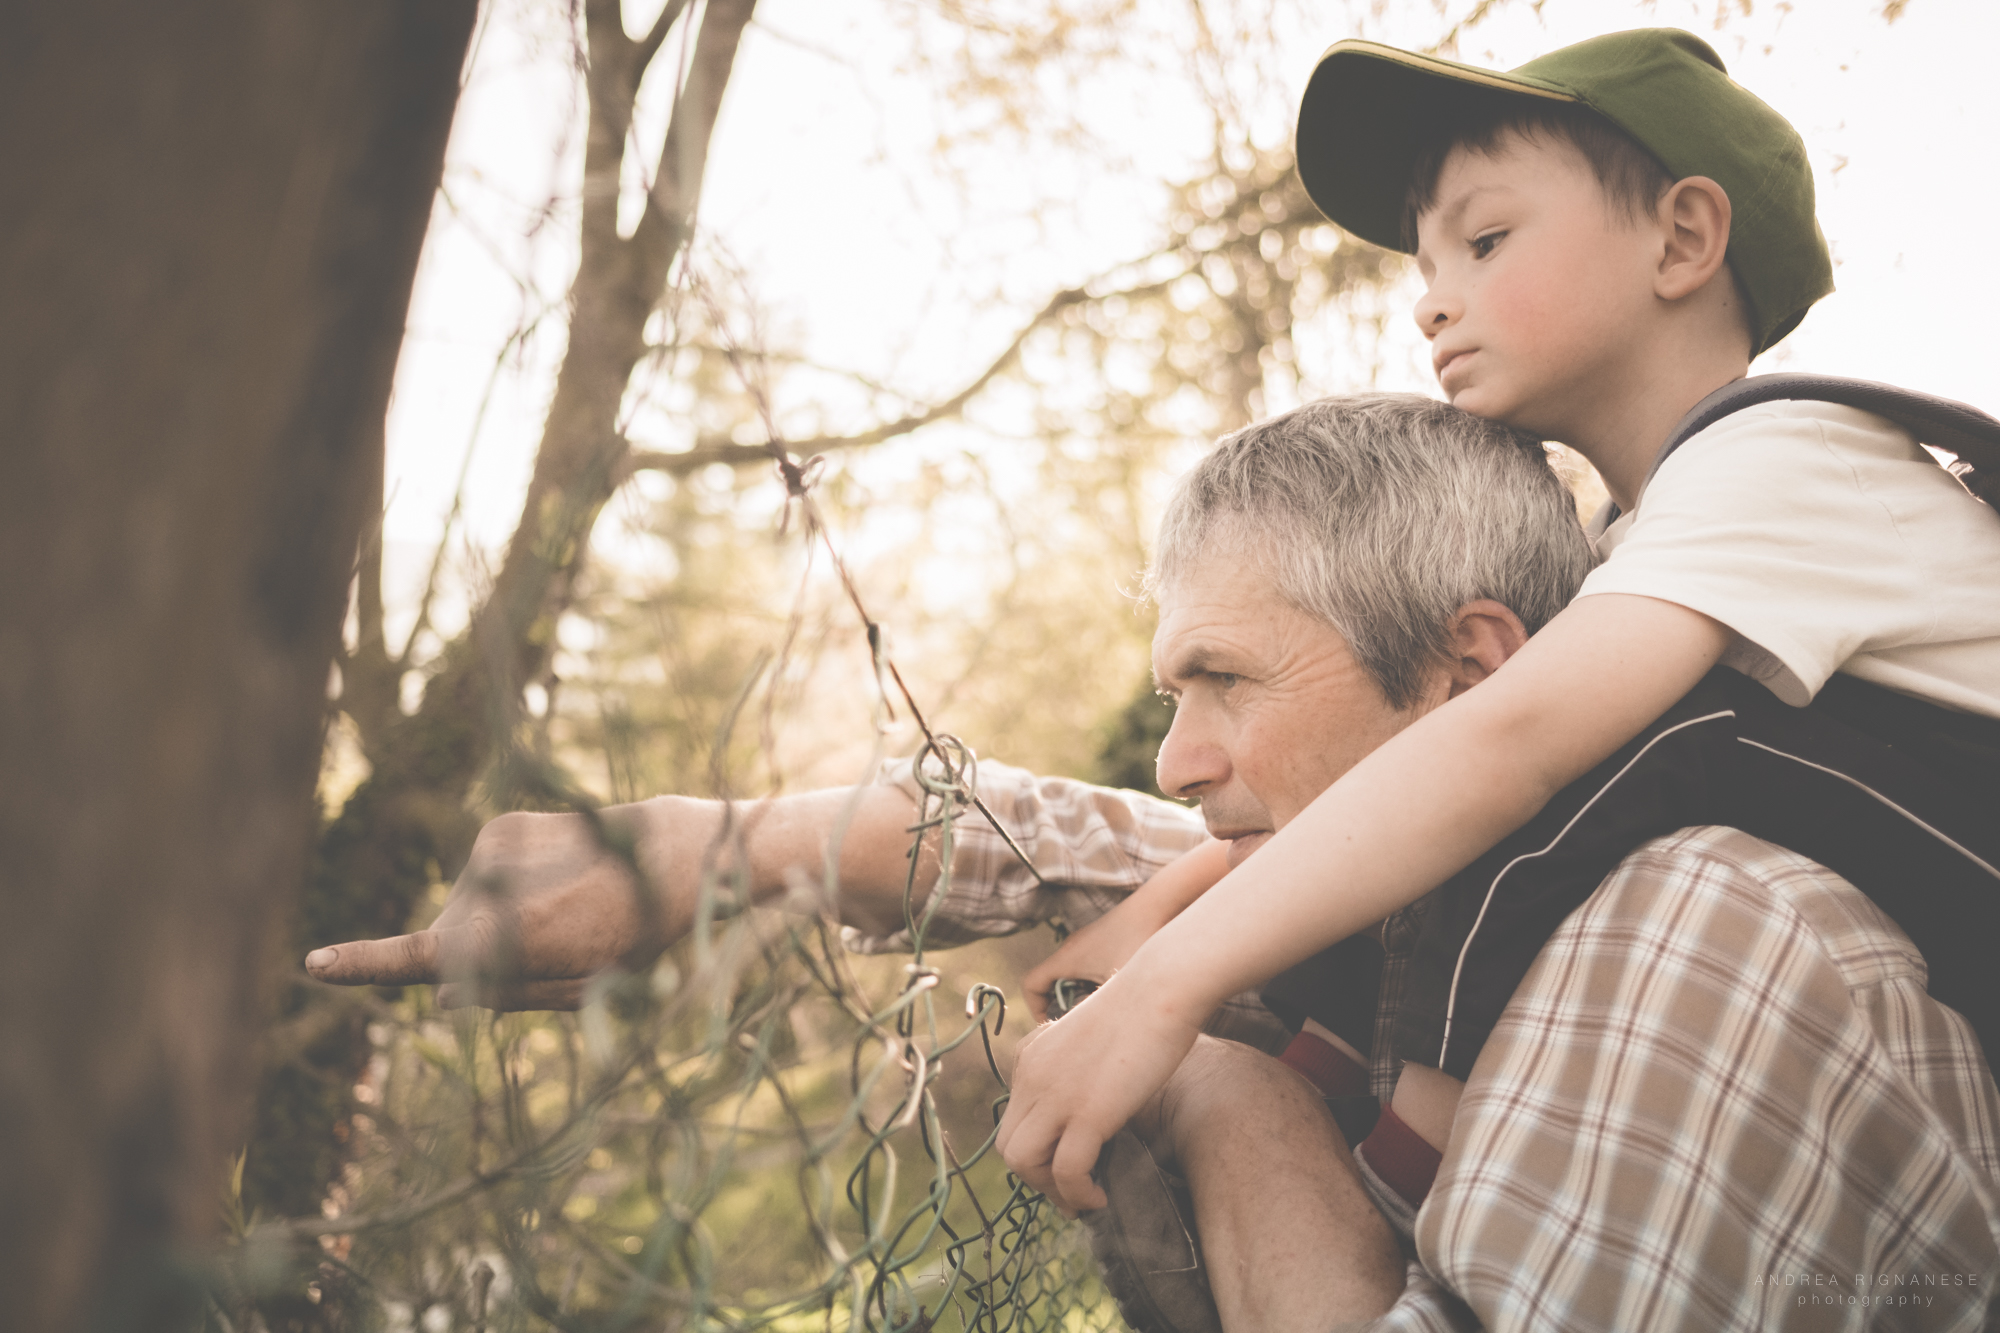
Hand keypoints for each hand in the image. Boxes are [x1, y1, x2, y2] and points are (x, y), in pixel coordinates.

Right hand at [302, 802, 695, 1009]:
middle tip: (556, 951)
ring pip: (465, 908)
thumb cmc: (639, 931)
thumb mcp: (584, 985)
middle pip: (447, 942)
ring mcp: (492, 849)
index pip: (421, 954)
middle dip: (475, 958)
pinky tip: (561, 880)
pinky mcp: (501, 826)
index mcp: (511, 936)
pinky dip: (508, 888)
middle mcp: (491, 886)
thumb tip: (446, 993)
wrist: (678, 851)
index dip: (366, 964)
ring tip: (569, 908)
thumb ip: (511, 992)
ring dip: (499, 920)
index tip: (315, 964)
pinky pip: (483, 876)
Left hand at [995, 969, 1202, 1213]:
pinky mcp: (1087, 1112)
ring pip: (1022, 1163)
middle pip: (1008, 1147)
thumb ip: (1082, 1067)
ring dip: (1051, 1191)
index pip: (1013, 1120)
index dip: (1036, 1152)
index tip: (1065, 1166)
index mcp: (1031, 1057)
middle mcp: (1032, 1076)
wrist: (1163, 987)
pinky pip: (1066, 1172)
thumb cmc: (1146, 1007)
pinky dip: (1078, 1194)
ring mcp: (1056, 1094)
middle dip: (1037, 1178)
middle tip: (1073, 1190)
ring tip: (1084, 1198)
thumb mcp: (1094, 1038)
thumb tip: (1100, 1099)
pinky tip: (1100, 1196)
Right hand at [1021, 893, 1171, 1022]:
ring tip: (1104, 1008)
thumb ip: (1104, 1009)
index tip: (1054, 1026)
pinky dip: (1091, 984)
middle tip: (1082, 1022)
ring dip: (1078, 995)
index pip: (1031, 984)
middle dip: (1059, 1006)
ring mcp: (1086, 944)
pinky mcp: (1101, 942)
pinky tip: (1118, 991)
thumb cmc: (1140, 940)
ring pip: (1068, 977)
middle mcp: (1071, 949)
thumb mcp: (1120, 984)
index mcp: (1068, 958)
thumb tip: (1094, 1034)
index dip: (1035, 1009)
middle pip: (1048, 983)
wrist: (1159, 904)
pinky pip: (1084, 969)